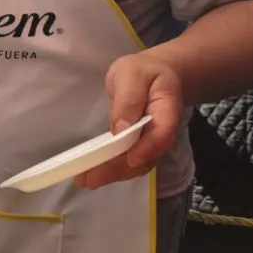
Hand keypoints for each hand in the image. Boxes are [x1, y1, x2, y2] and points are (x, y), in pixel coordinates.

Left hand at [76, 51, 182, 189]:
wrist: (153, 74)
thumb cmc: (142, 72)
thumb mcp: (131, 74)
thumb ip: (128, 99)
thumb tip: (121, 129)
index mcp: (167, 108)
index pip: (163, 133)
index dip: (148, 148)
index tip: (129, 159)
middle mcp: (163, 131)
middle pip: (147, 156)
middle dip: (119, 169)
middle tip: (92, 179)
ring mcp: (151, 142)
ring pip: (137, 164)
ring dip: (112, 174)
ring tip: (85, 180)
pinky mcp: (138, 145)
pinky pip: (128, 161)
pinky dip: (110, 169)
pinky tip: (90, 174)